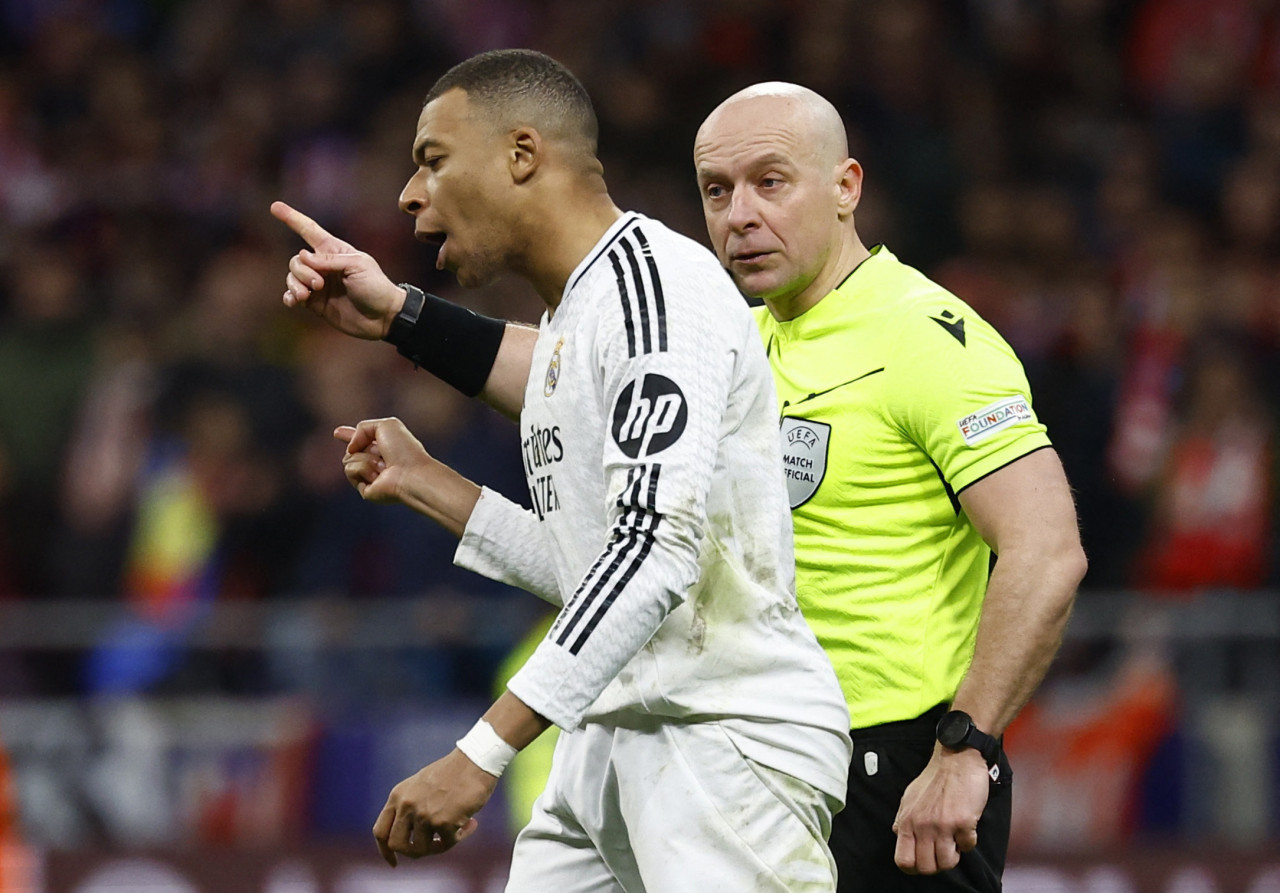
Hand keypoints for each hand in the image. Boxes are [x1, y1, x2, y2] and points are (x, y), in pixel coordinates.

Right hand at [271, 200, 405, 338]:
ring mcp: (318, 285)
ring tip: (307, 295)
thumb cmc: (375, 287)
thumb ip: (329, 260)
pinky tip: (294, 301)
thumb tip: (302, 256)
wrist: (383, 317)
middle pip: (297, 260)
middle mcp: (323, 266)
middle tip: (319, 284)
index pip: (310, 230)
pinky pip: (293, 296)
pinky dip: (290, 297)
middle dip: (302, 271)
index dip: (292, 218)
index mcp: (334, 251)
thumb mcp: (357, 266)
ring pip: (292, 278)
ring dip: (296, 285)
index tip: (275, 207)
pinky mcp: (316, 303)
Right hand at [334, 418, 431, 503]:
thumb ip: (363, 428)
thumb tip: (351, 448)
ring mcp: (370, 476)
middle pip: (351, 450)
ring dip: (365, 458)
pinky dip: (364, 468)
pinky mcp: (365, 489)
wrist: (410, 473)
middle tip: (381, 453)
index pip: (363, 440)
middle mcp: (377, 461)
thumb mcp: (385, 425)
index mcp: (385, 446)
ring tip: (384, 465)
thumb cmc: (403, 449)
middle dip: (357, 446)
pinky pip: (350, 471)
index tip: (337, 433)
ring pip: (347, 459)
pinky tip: (379, 475)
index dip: (351, 436)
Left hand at [372, 749, 496, 865]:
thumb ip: (409, 807)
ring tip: (456, 832)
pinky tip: (471, 823)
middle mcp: (407, 806)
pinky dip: (461, 837)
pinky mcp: (443, 822)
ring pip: (422, 849)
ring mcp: (424, 815)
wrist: (475, 760)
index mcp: (398, 796)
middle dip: (413, 852)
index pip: (380, 831)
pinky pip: (447, 843)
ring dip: (440, 846)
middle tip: (431, 847)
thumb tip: (409, 837)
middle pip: (397, 845)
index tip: (394, 862)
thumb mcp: (420, 786)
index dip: (385, 851)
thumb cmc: (452, 773)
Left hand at [892, 746, 989, 874]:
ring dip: (954, 855)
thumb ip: (903, 818)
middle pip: (926, 867)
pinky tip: (967, 827)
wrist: (956, 759)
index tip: (924, 862)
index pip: (903, 860)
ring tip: (955, 841)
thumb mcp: (910, 797)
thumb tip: (898, 834)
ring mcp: (942, 825)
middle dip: (937, 864)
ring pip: (947, 863)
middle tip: (943, 852)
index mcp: (907, 820)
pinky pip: (968, 847)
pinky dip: (969, 841)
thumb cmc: (935, 777)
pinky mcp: (963, 822)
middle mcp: (922, 825)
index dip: (914, 867)